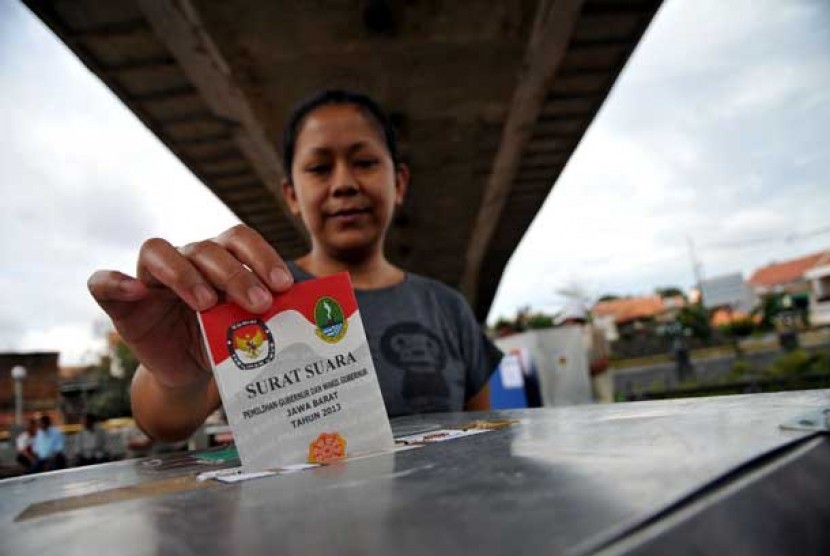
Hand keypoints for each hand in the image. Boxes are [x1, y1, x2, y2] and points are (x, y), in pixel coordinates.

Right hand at [88, 225, 292, 388]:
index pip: (238, 239)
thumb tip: (305, 312)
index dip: (261, 256)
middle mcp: (186, 260)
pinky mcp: (121, 302)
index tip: (285, 285)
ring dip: (186, 274)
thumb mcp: (246, 330)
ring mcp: (150, 278)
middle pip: (206, 249)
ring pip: (158, 252)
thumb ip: (265, 315)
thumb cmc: (223, 343)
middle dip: (235, 275)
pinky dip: (115, 282)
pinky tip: (135, 291)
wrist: (190, 374)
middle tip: (261, 303)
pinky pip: (103, 283)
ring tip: (208, 304)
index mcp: (220, 259)